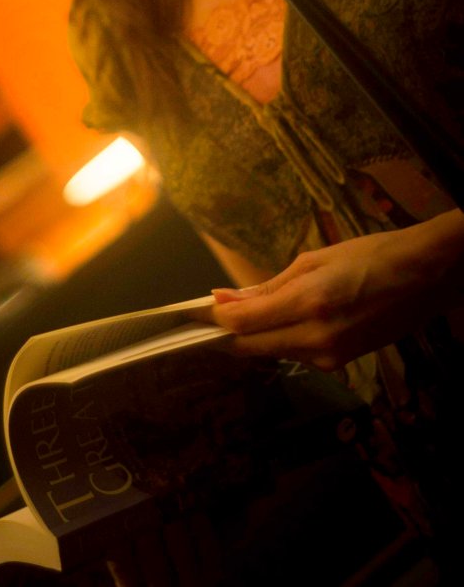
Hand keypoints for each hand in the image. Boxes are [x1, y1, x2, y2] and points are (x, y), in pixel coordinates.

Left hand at [209, 210, 463, 370]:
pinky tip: (275, 320)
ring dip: (250, 336)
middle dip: (224, 333)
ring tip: (238, 311)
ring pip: (270, 352)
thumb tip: (225, 299)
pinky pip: (294, 353)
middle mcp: (316, 338)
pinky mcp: (339, 363)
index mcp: (308, 304)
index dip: (213, 320)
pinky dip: (277, 339)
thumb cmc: (370, 255)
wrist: (425, 277)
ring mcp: (329, 356)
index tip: (193, 311)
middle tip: (204, 315)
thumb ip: (267, 288)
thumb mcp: (313, 261)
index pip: (242, 324)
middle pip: (250, 347)